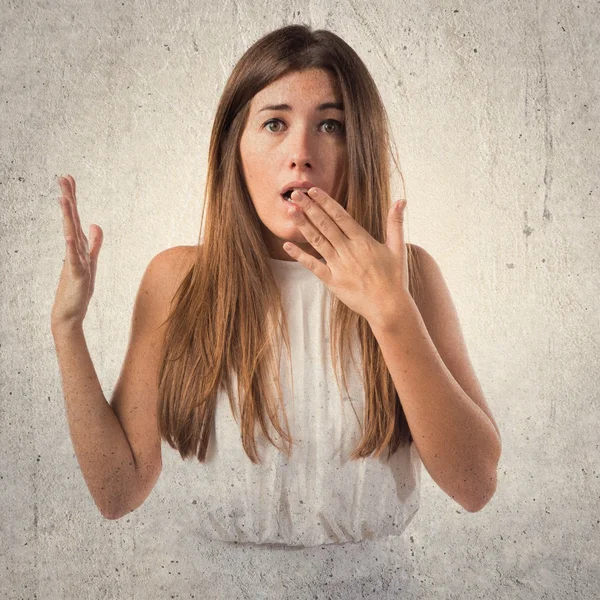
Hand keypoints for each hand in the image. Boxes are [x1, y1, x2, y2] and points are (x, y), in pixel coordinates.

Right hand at [51, 175, 103, 331]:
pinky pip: (74, 260)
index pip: (75, 217)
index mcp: (78, 245)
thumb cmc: (78, 288)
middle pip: (71, 220)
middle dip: (68, 199)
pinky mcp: (76, 276)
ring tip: (63, 199)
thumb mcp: (90, 261)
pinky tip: (69, 236)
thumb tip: (95, 224)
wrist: (70, 312)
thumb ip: (94, 243)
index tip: (68, 178)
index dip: (72, 198)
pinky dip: (72, 248)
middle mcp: (74, 250)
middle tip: (62, 177)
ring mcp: (74, 261)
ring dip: (67, 217)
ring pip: (70, 235)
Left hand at [282, 187, 409, 326]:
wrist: (388, 307)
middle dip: (309, 207)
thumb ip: (395, 223)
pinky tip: (287, 246)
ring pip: (317, 241)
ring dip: (302, 225)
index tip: (313, 190)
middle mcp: (348, 250)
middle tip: (294, 194)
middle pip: (325, 224)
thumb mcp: (398, 248)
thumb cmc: (394, 278)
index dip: (325, 202)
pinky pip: (312, 266)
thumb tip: (401, 200)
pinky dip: (299, 255)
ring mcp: (338, 266)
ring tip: (290, 211)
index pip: (340, 216)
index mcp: (363, 240)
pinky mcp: (332, 281)